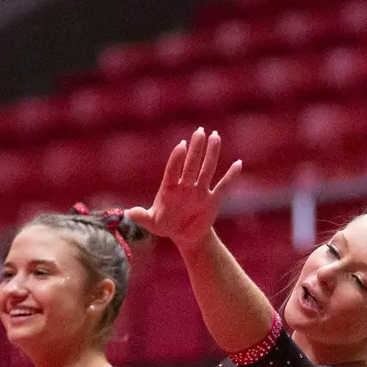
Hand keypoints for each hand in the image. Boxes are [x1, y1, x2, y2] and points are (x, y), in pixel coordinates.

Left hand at [124, 128, 241, 246]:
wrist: (184, 234)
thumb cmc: (165, 225)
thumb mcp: (152, 223)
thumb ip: (142, 217)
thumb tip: (128, 213)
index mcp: (169, 188)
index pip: (173, 170)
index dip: (177, 159)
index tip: (181, 146)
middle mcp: (185, 185)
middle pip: (191, 164)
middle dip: (196, 149)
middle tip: (199, 131)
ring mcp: (199, 190)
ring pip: (207, 169)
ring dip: (211, 153)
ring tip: (215, 136)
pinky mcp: (212, 199)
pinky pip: (223, 186)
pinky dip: (231, 176)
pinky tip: (238, 163)